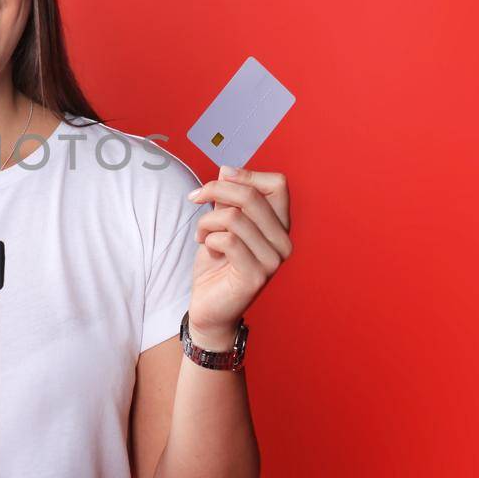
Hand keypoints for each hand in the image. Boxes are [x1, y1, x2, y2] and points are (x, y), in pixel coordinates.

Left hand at [185, 166, 293, 342]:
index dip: (246, 174)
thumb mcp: (221, 224)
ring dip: (207, 221)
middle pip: (252, 196)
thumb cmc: (216, 265)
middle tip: (195, 197)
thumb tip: (227, 170)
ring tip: (201, 234)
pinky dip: (209, 239)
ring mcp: (273, 260)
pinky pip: (227, 240)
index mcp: (280, 226)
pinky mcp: (256, 276)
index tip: (219, 178)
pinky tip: (207, 248)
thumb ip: (228, 200)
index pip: (277, 184)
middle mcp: (283, 242)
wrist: (209, 307)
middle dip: (216, 190)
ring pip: (234, 217)